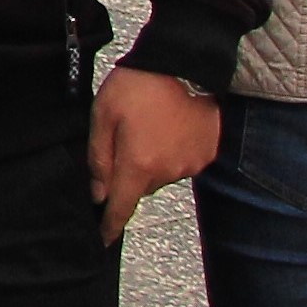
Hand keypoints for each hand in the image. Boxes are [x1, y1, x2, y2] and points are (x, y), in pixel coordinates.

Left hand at [89, 66, 219, 242]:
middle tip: (123, 141)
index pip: (121, 207)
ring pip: (161, 176)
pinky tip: (167, 127)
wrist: (184, 65)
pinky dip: (171, 152)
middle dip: (128, 175)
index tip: (102, 241)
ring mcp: (191, 165)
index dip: (110, 225)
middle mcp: (168, 172)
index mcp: (139, 165)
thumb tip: (98, 194)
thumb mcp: (102, 117)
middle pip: (140, 188)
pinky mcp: (207, 154)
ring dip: (150, 162)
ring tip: (146, 128)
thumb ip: (98, 159)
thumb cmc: (137, 87)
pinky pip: (181, 163)